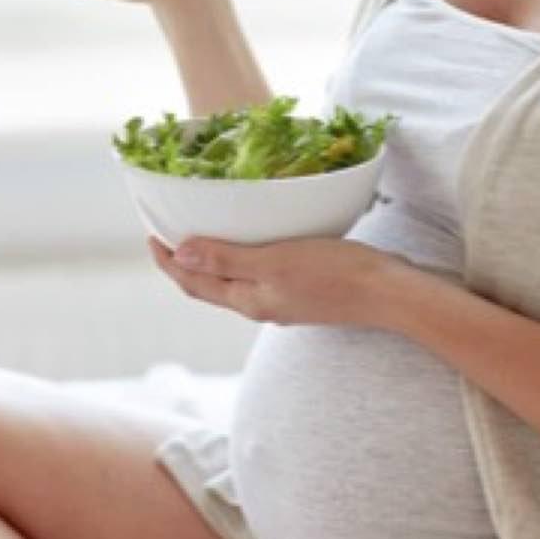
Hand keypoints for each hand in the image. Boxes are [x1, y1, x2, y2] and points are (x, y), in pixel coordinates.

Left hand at [147, 235, 409, 327]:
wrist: (388, 294)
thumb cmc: (334, 274)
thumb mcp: (274, 261)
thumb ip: (227, 260)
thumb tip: (180, 255)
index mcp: (248, 300)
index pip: (194, 283)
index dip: (168, 262)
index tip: (152, 235)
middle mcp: (260, 306)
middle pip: (209, 286)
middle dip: (185, 262)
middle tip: (169, 232)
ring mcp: (282, 302)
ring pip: (234, 282)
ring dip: (212, 262)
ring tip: (203, 234)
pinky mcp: (302, 293)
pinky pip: (259, 277)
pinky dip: (241, 260)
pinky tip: (251, 243)